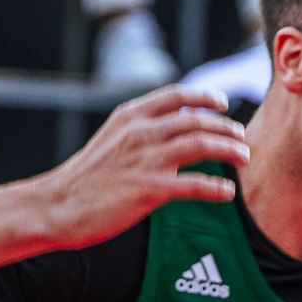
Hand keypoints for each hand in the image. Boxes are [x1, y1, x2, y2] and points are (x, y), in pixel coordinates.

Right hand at [39, 84, 247, 248]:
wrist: (58, 205)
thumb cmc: (84, 179)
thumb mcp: (110, 140)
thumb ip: (138, 130)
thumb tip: (169, 129)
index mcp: (130, 116)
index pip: (176, 95)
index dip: (205, 97)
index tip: (223, 103)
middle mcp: (141, 132)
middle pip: (197, 120)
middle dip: (226, 127)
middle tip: (241, 137)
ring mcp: (146, 159)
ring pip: (202, 145)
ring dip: (229, 150)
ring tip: (244, 157)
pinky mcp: (150, 189)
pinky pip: (195, 185)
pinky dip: (216, 188)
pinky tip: (228, 193)